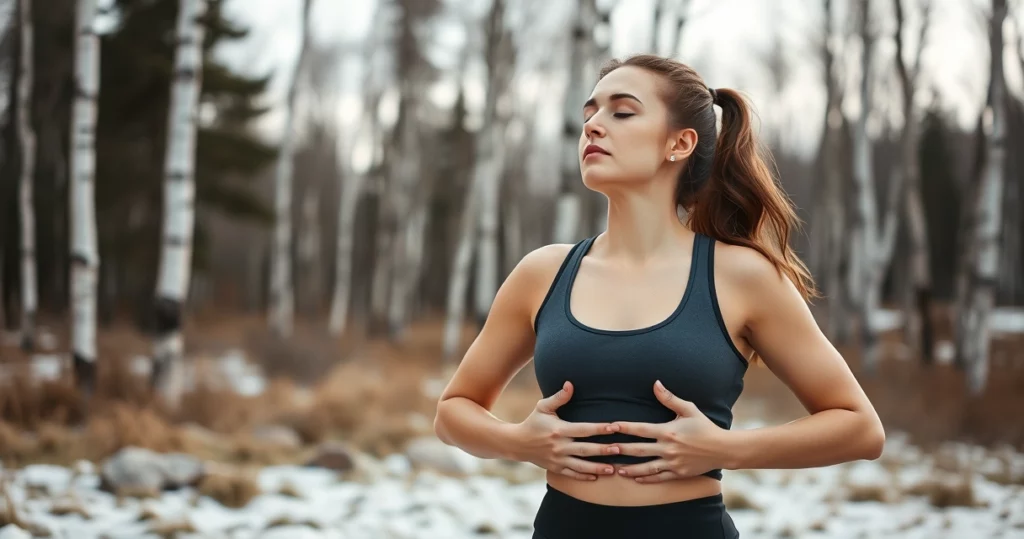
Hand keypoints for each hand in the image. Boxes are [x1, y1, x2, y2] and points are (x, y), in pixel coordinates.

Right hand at [510, 381, 620, 479]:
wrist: (517, 443)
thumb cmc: (533, 422)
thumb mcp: (543, 407)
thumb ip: (559, 397)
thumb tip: (570, 384)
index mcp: (559, 430)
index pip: (583, 429)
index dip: (599, 428)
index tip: (614, 427)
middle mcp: (560, 446)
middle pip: (585, 449)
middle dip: (603, 450)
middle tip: (620, 450)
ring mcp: (558, 459)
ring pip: (581, 466)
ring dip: (597, 468)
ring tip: (612, 469)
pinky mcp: (555, 468)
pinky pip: (572, 474)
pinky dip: (584, 477)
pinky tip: (596, 478)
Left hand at [611, 380, 725, 482]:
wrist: (723, 449)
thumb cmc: (705, 427)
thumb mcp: (689, 409)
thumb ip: (669, 398)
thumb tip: (656, 383)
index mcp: (668, 431)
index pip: (641, 429)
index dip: (624, 428)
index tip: (611, 426)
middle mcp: (668, 448)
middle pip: (638, 450)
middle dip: (621, 450)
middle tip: (605, 450)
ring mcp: (672, 463)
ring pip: (646, 468)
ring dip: (630, 468)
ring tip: (616, 469)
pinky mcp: (678, 473)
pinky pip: (658, 477)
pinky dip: (646, 478)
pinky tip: (635, 478)